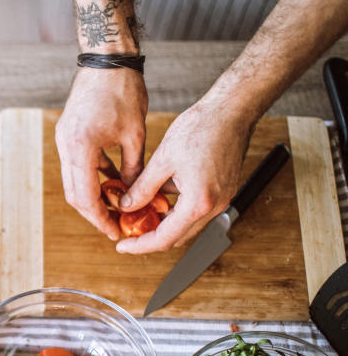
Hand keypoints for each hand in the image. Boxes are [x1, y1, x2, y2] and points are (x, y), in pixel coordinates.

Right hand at [55, 67, 148, 240]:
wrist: (106, 58)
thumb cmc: (123, 89)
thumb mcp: (135, 134)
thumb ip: (133, 168)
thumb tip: (134, 194)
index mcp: (80, 148)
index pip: (85, 196)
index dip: (99, 218)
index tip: (113, 230)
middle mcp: (65, 146)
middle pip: (74, 193)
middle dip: (94, 212)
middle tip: (114, 224)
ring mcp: (63, 140)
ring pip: (74, 180)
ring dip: (93, 195)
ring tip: (117, 205)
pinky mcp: (68, 134)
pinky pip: (78, 164)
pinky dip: (93, 177)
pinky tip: (113, 182)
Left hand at [115, 98, 251, 253]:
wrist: (232, 110)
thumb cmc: (202, 128)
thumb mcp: (162, 160)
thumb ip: (143, 188)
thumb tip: (126, 206)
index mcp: (198, 202)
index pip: (165, 239)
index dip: (140, 245)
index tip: (123, 245)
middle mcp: (214, 206)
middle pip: (177, 237)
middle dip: (149, 238)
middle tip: (127, 231)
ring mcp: (221, 200)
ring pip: (186, 225)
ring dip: (162, 225)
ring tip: (138, 215)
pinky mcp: (222, 191)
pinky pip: (195, 210)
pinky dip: (175, 211)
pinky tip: (157, 198)